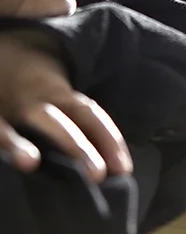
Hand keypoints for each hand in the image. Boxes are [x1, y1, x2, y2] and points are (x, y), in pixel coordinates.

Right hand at [0, 30, 131, 181]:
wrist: (3, 58)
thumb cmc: (40, 95)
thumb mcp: (62, 101)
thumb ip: (82, 128)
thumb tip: (112, 168)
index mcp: (60, 96)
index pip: (90, 116)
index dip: (109, 140)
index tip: (124, 169)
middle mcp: (34, 104)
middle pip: (59, 123)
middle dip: (78, 148)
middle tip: (98, 175)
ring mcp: (5, 111)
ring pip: (10, 127)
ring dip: (19, 144)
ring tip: (30, 163)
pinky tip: (2, 161)